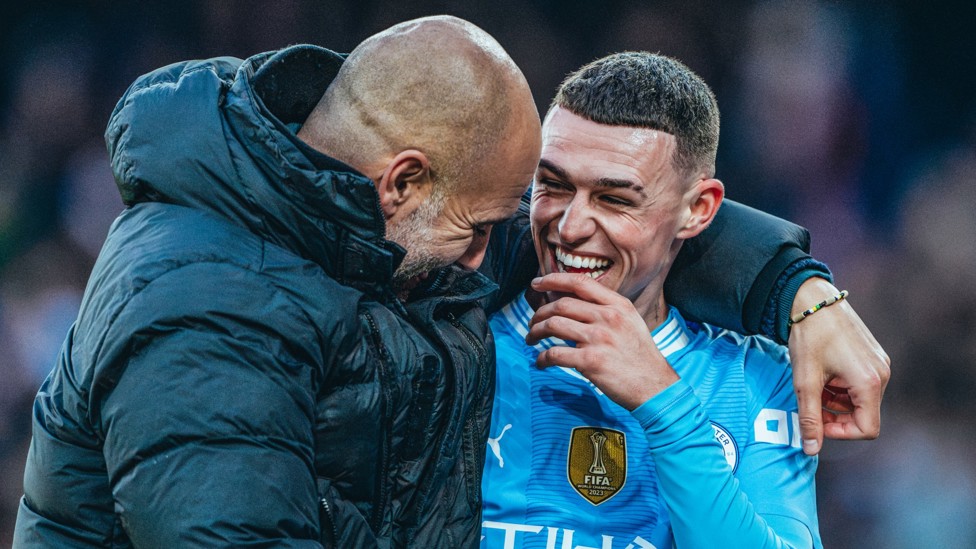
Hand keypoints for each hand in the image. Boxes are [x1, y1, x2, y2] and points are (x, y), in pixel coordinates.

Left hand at [526, 273, 678, 409]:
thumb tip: (569, 301)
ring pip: (553, 325)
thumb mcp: (630, 322)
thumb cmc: (639, 356)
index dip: (554, 279)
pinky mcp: (590, 362)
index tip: (537, 283)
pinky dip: (542, 358)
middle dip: (540, 312)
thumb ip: (605, 309)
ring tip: (531, 338)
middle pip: (561, 304)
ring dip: (536, 332)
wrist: (655, 386)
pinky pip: (554, 354)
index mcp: (618, 305)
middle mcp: (608, 317)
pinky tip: (541, 362)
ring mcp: (599, 339)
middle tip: (533, 322)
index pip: (580, 283)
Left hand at [788, 278, 890, 454]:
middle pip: (863, 414)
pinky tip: (823, 373)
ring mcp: (879, 364)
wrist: (812, 300)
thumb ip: (809, 418)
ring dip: (836, 400)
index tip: (817, 422)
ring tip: (814, 383)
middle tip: (810, 402)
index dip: (840, 432)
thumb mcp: (805, 381)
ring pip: (860, 400)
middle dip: (835, 414)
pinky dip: (840, 387)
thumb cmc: (809, 337)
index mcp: (870, 382)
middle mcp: (882, 374)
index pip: (867, 429)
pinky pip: (860, 384)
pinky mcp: (873, 356)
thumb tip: (811, 450)